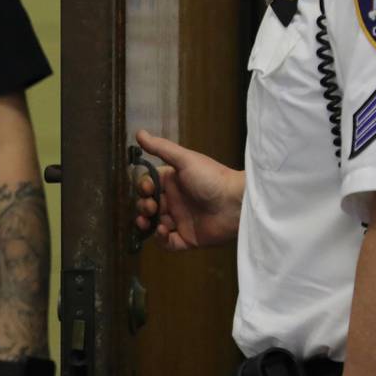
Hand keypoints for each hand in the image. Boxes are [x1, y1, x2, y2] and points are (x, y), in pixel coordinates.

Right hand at [133, 130, 242, 250]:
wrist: (236, 203)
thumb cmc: (212, 178)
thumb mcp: (184, 159)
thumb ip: (160, 148)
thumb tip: (138, 133)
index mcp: (173, 183)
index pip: (148, 186)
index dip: (143, 188)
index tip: (147, 188)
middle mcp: (175, 201)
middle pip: (148, 206)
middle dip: (143, 206)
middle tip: (151, 206)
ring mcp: (181, 220)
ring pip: (154, 225)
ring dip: (146, 223)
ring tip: (148, 221)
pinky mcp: (187, 238)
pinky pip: (168, 243)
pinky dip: (160, 239)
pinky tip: (163, 231)